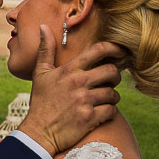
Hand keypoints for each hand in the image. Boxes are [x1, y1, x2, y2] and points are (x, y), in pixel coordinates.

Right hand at [20, 25, 123, 155]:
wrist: (37, 132)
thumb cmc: (40, 102)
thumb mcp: (40, 74)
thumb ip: (45, 50)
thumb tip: (43, 27)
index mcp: (69, 71)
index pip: (99, 51)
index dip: (115, 49)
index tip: (121, 52)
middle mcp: (78, 84)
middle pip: (112, 71)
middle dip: (115, 76)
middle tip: (109, 82)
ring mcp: (84, 101)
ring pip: (114, 93)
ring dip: (112, 97)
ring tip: (104, 99)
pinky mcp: (89, 118)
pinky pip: (111, 111)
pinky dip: (109, 112)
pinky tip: (101, 113)